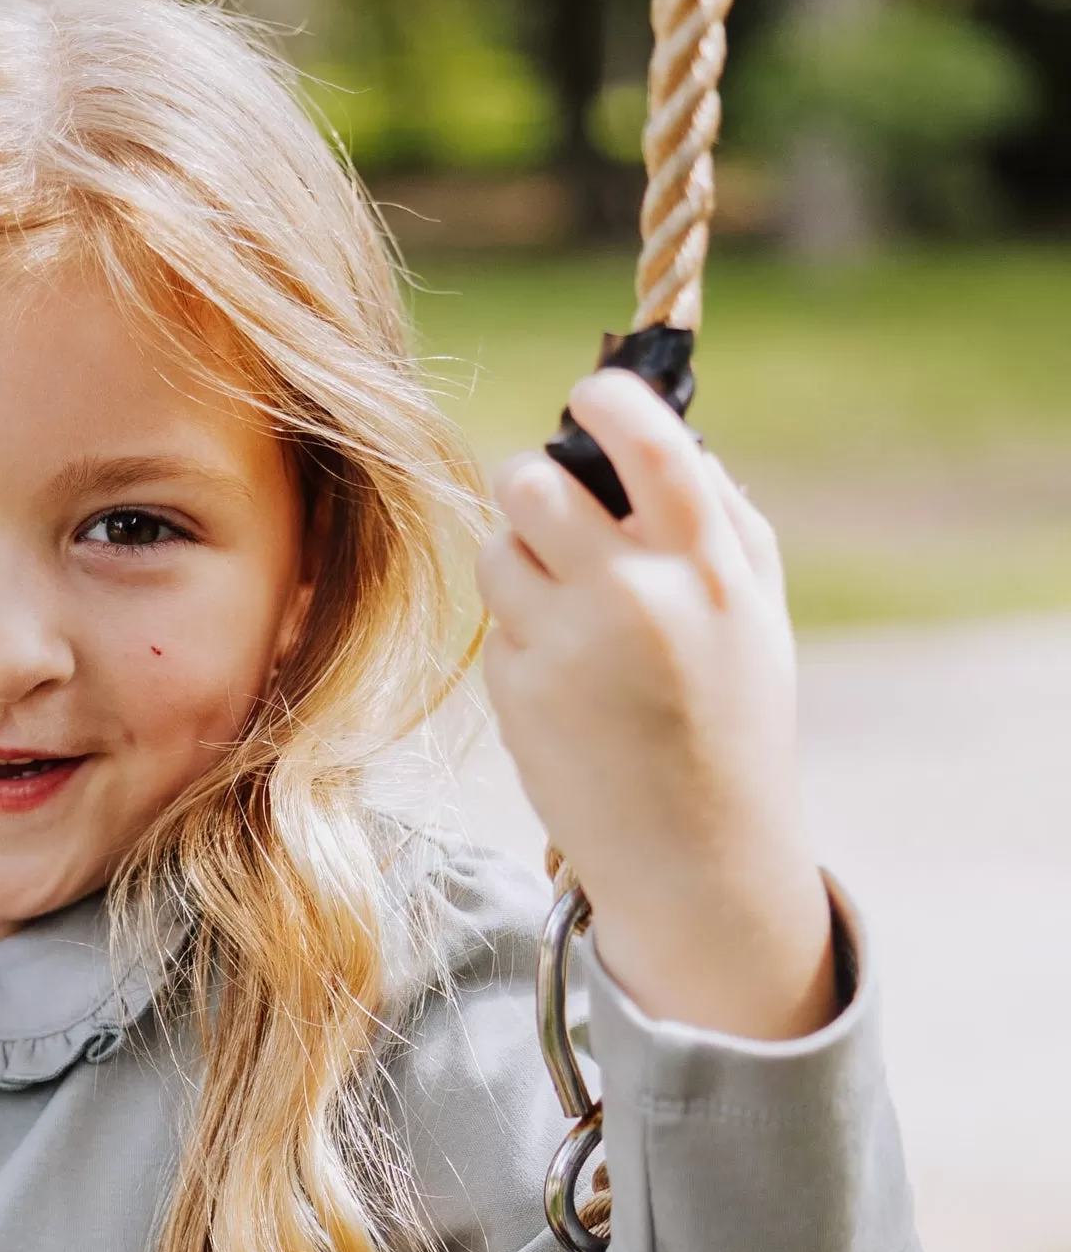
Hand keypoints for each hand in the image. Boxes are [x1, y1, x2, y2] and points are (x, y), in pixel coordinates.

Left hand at [479, 368, 834, 1043]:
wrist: (697, 856)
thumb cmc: (732, 724)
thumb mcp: (756, 614)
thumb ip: (719, 521)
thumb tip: (665, 438)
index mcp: (710, 565)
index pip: (647, 442)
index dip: (606, 400)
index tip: (588, 395)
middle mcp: (637, 596)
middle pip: (533, 482)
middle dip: (529, 482)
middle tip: (542, 502)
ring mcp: (569, 647)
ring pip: (497, 551)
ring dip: (515, 559)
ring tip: (560, 604)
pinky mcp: (519, 694)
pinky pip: (496, 628)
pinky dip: (518, 638)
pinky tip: (562, 683)